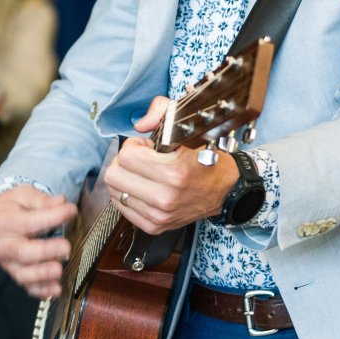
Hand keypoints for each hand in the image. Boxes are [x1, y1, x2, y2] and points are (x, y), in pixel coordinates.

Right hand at [0, 184, 76, 298]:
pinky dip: (41, 290)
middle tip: (66, 248)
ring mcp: (6, 263)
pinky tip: (56, 290)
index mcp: (0, 222)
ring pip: (23, 274)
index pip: (28, 222)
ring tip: (59, 271)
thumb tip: (61, 203)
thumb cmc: (9, 207)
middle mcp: (0, 245)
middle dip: (46, 252)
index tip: (71, 211)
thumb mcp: (21, 195)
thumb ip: (41, 200)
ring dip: (43, 275)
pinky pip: (27, 286)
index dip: (51, 217)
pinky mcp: (14, 273)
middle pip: (23, 252)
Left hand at [100, 96, 238, 235]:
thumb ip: (161, 112)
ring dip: (125, 179)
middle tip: (139, 159)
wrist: (226, 189)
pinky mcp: (155, 226)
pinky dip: (128, 195)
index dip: (133, 145)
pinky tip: (143, 188)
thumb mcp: (188, 128)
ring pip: (115, 193)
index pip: (126, 156)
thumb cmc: (207, 159)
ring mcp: (159, 215)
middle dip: (123, 162)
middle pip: (114, 176)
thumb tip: (140, 124)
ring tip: (144, 173)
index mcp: (173, 173)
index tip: (144, 146)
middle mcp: (165, 198)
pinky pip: (122, 208)